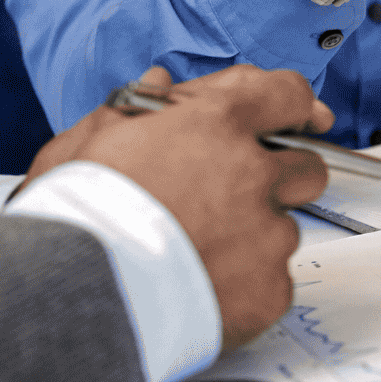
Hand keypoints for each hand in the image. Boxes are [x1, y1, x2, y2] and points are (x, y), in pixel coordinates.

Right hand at [19, 66, 334, 346]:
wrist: (76, 298)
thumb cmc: (75, 217)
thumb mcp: (87, 142)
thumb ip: (135, 107)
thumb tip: (162, 84)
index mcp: (215, 125)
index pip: (286, 95)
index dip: (291, 105)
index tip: (295, 116)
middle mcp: (253, 174)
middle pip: (305, 166)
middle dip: (280, 176)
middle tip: (235, 195)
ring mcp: (268, 234)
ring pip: (286, 228)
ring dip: (256, 236)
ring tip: (198, 253)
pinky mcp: (271, 289)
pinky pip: (274, 280)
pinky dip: (247, 286)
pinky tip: (202, 287)